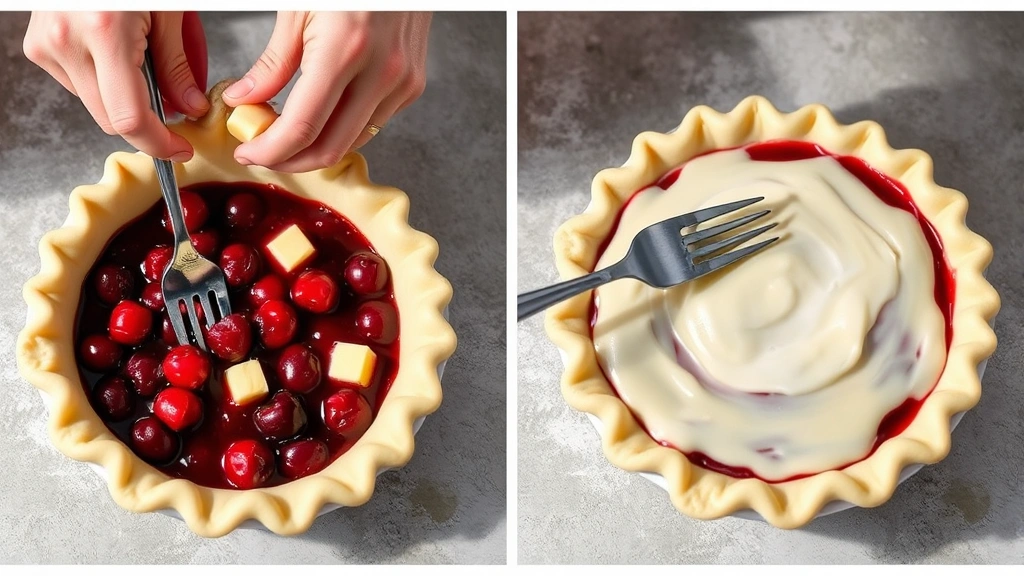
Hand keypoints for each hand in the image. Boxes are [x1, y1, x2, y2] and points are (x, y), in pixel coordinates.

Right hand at [23, 11, 209, 160]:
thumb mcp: (171, 12)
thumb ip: (178, 64)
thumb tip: (189, 109)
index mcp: (105, 32)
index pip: (130, 118)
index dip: (159, 144)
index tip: (180, 149)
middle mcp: (67, 41)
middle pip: (111, 119)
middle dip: (148, 124)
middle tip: (177, 111)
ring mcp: (46, 44)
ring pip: (94, 104)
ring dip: (125, 100)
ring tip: (145, 65)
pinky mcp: (38, 45)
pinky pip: (78, 83)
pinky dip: (105, 82)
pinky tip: (120, 55)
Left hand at [221, 11, 430, 172]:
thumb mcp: (297, 10)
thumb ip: (272, 64)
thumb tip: (243, 100)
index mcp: (345, 49)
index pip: (303, 126)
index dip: (270, 150)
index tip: (249, 153)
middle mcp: (381, 72)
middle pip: (331, 147)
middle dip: (291, 160)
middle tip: (264, 154)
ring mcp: (402, 82)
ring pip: (353, 141)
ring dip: (317, 147)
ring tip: (287, 133)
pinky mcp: (412, 85)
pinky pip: (373, 123)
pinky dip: (343, 129)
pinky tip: (321, 116)